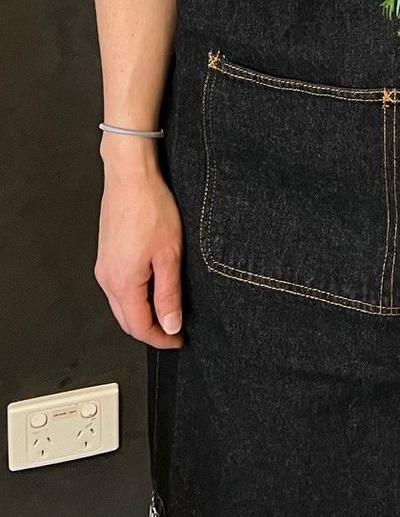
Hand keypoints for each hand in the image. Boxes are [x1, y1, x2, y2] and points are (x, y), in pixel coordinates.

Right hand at [95, 164, 185, 348]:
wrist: (130, 176)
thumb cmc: (150, 207)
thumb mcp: (169, 254)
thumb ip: (169, 294)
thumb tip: (170, 325)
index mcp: (122, 283)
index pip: (140, 327)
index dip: (161, 339)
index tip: (178, 340)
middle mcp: (107, 279)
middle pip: (127, 320)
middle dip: (150, 331)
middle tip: (174, 331)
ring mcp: (103, 267)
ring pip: (121, 305)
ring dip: (142, 313)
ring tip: (167, 310)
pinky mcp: (106, 255)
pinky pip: (118, 288)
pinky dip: (134, 297)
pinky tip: (151, 287)